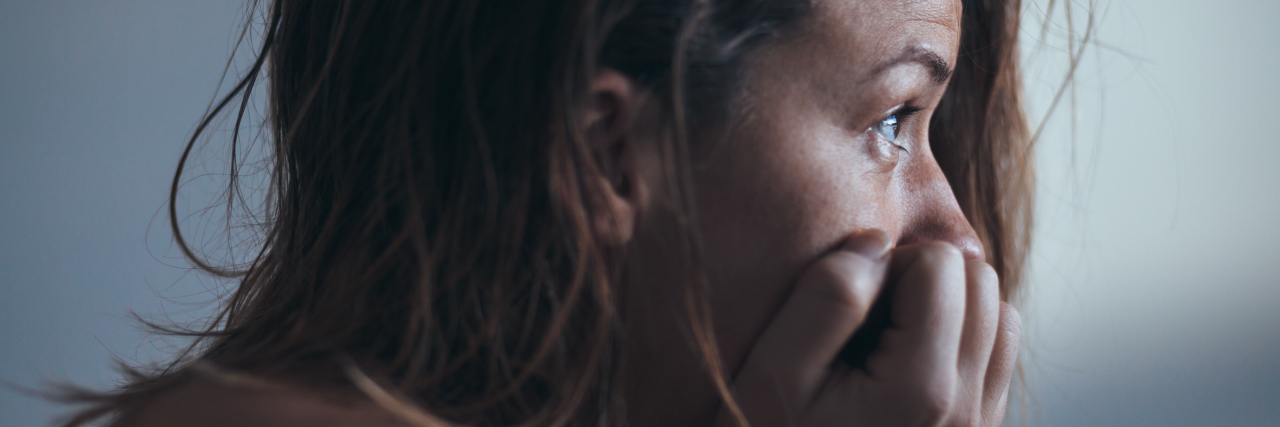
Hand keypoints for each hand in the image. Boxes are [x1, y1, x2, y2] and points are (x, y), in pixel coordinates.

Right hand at [715, 230, 1020, 426]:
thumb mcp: (773, 372)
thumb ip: (828, 297)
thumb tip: (877, 242)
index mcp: (921, 390)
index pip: (941, 264)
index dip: (886, 266)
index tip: (844, 311)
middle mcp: (967, 410)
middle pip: (981, 282)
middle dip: (921, 280)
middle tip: (861, 323)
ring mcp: (980, 426)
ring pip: (999, 313)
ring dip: (945, 307)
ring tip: (882, 341)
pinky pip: (998, 353)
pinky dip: (959, 339)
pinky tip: (902, 361)